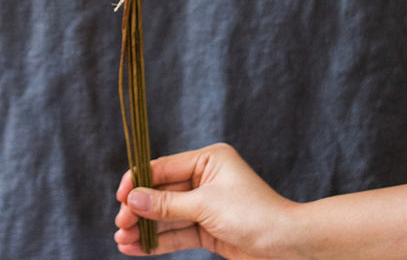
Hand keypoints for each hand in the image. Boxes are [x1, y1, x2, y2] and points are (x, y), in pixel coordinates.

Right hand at [114, 142, 296, 258]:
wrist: (287, 245)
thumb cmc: (253, 214)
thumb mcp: (206, 206)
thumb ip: (167, 204)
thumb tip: (132, 199)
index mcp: (208, 159)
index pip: (165, 167)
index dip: (139, 181)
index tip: (119, 196)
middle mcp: (205, 178)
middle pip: (163, 193)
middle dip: (140, 209)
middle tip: (119, 225)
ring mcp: (206, 205)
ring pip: (168, 216)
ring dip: (145, 228)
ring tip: (121, 240)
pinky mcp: (208, 229)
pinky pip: (178, 233)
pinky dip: (159, 241)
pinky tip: (137, 248)